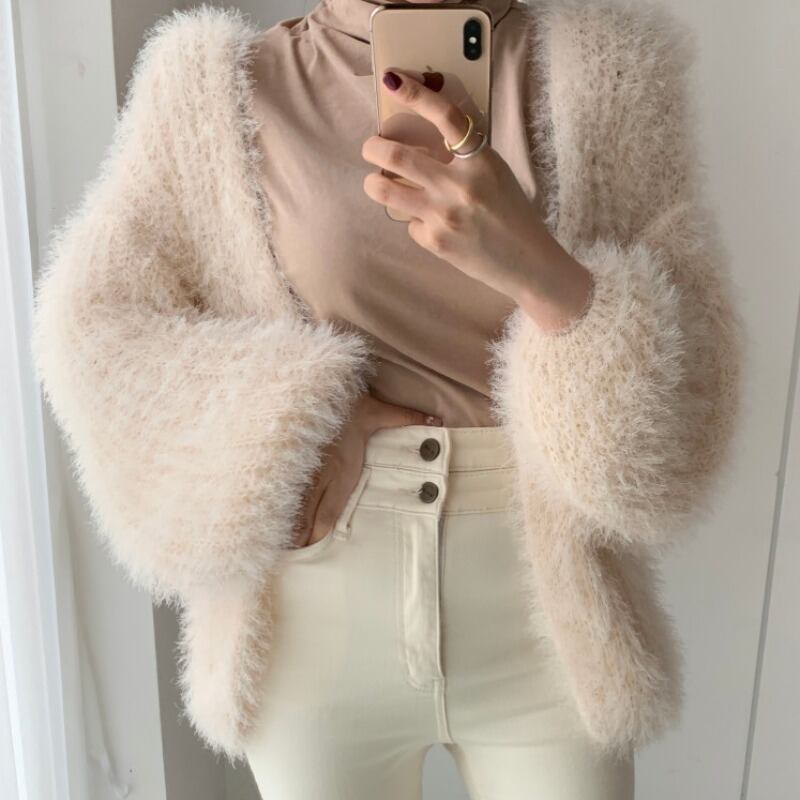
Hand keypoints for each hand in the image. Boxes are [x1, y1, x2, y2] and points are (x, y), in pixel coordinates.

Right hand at [289, 392, 441, 548]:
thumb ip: (406, 418)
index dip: (320, 531)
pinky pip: (284, 488)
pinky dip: (279, 502)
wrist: (320, 384)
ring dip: (287, 523)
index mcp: (343, 470)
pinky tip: (271, 514)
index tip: (315, 544)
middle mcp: (323, 475)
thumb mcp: (380, 411)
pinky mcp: (291, 459)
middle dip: (301, 535)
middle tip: (294, 552)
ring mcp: (304, 469)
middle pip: (308, 515)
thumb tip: (436, 420)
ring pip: (293, 505)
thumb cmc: (350, 402)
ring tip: (280, 542)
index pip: (330, 511)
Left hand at [361, 67, 594, 332]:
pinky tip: (431, 225)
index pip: (445, 116)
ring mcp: (444, 216)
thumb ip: (464, 155)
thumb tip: (423, 135)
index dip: (416, 94)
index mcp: (481, 161)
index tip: (393, 81)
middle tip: (370, 147)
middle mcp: (460, 186)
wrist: (527, 263)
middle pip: (397, 156)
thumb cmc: (513, 213)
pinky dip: (414, 221)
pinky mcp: (435, 242)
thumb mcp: (496, 172)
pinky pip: (409, 223)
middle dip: (373, 147)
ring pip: (385, 190)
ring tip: (377, 182)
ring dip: (374, 183)